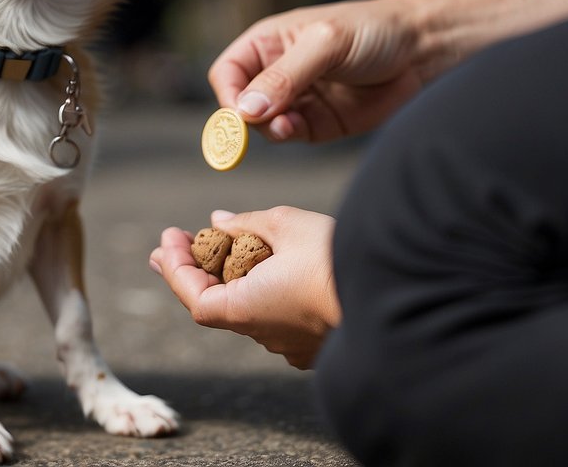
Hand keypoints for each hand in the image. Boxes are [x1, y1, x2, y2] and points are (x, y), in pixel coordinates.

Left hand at [149, 207, 340, 368]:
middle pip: (218, 304)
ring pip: (252, 309)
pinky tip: (269, 267)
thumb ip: (247, 223)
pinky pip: (281, 316)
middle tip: (178, 242)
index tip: (168, 238)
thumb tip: (219, 222)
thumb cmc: (336, 257)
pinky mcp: (318, 343)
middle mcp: (266, 334)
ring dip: (232, 279)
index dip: (175, 267)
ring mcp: (293, 344)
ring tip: (223, 245)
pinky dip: (265, 290)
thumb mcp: (285, 224)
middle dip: (195, 270)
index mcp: (246, 309)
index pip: (193, 295)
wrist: (399, 293)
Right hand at [208, 0, 427, 142]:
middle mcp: (276, 73)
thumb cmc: (373, 30)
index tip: (238, 113)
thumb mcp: (325, 43)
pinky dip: (288, 136)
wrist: (422, 50)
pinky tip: (298, 128)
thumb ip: (285, 76)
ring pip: (262, 125)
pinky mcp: (317, 123)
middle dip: (246, 118)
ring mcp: (296, 100)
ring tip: (288, 125)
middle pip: (240, 104)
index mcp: (267, 43)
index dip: (228, 94)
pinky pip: (290, 136)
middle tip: (265, 123)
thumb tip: (246, 109)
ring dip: (269, 130)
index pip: (228, 73)